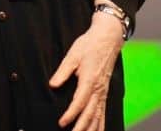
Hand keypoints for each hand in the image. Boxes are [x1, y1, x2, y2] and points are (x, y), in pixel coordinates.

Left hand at [49, 12, 123, 130]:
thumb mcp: (73, 55)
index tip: (62, 123)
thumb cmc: (89, 45)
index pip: (80, 102)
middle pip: (90, 113)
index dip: (71, 114)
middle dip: (81, 127)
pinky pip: (103, 112)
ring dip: (91, 129)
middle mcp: (98, 89)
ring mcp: (103, 91)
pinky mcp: (104, 92)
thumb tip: (53, 85)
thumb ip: (63, 71)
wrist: (108, 38)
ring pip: (98, 115)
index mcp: (89, 80)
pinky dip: (101, 124)